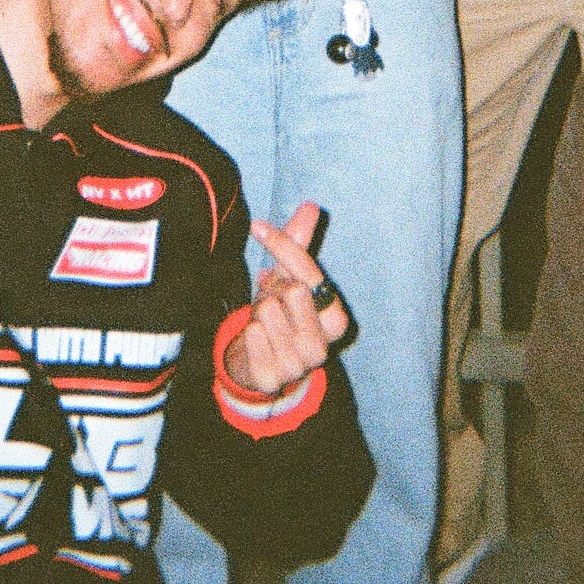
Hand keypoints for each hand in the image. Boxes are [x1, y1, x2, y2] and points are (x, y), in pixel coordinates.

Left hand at [226, 203, 352, 398]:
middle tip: (270, 299)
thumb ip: (300, 245)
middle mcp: (324, 345)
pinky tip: (257, 340)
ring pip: (268, 311)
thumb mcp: (290, 279)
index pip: (310, 274)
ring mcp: (299, 365)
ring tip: (265, 323)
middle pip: (291, 290)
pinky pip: (251, 335)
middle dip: (272, 288)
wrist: (262, 364)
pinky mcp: (273, 378)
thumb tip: (311, 205)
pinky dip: (248, 331)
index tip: (258, 226)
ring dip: (259, 312)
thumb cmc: (282, 315)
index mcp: (336, 319)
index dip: (282, 246)